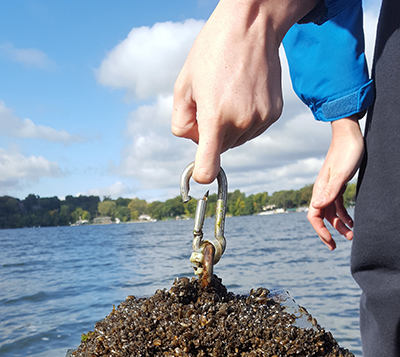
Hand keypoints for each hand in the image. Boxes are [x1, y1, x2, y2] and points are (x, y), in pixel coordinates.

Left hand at [172, 0, 317, 183]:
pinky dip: (245, 119)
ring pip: (236, 140)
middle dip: (211, 134)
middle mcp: (240, 123)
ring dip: (228, 127)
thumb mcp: (183, 84)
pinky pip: (252, 129)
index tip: (200, 169)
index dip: (201, 173)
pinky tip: (244, 93)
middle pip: (219, 150)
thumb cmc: (212, 51)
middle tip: (211, 101)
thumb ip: (181, 122)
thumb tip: (194, 143)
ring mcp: (259, 120)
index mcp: (215, 117)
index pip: (208, 168)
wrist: (251, 25)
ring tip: (229, 92)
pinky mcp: (272, 114)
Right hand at [308, 116, 364, 249]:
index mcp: (320, 190)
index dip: (321, 231)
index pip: (314, 217)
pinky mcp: (338, 185)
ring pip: (332, 213)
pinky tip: (353, 221)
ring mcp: (330, 189)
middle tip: (337, 246)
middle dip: (329, 233)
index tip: (330, 242)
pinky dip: (345, 215)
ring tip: (352, 235)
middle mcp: (322, 192)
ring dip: (340, 225)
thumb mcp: (341, 173)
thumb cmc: (347, 152)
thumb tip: (316, 208)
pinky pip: (338, 205)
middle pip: (322, 218)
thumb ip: (330, 191)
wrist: (350, 134)